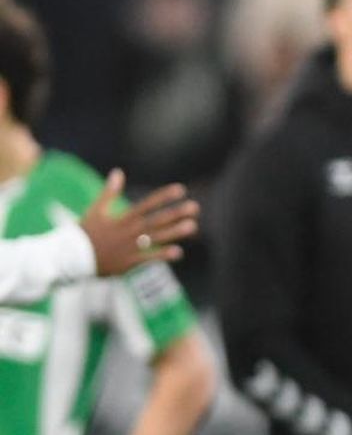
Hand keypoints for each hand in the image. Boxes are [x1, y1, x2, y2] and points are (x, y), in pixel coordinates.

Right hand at [79, 169, 199, 276]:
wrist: (72, 258)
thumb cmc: (85, 232)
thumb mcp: (95, 210)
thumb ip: (109, 192)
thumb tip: (118, 172)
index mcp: (122, 218)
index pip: (146, 204)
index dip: (163, 197)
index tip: (180, 189)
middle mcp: (129, 232)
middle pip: (156, 220)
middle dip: (175, 213)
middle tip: (195, 207)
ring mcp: (130, 247)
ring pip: (156, 238)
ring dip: (175, 232)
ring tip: (193, 226)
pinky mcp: (129, 262)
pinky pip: (148, 259)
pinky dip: (162, 255)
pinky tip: (179, 252)